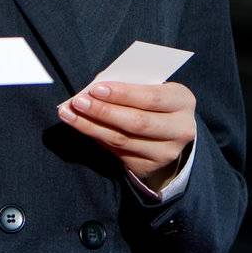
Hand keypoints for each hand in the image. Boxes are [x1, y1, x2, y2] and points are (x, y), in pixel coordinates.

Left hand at [57, 81, 196, 186]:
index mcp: (182, 102)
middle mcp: (179, 130)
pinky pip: (116, 151)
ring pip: (122, 140)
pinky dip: (96, 137)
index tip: (95, 88)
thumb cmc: (156, 100)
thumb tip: (95, 89)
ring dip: (91, 126)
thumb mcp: (154, 87)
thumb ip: (131, 85)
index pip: (151, 98)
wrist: (172, 132)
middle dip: (103, 111)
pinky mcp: (147, 167)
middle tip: (77, 101)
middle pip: (136, 122)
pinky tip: (81, 126)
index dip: (122, 94)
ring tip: (68, 113)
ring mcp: (164, 153)